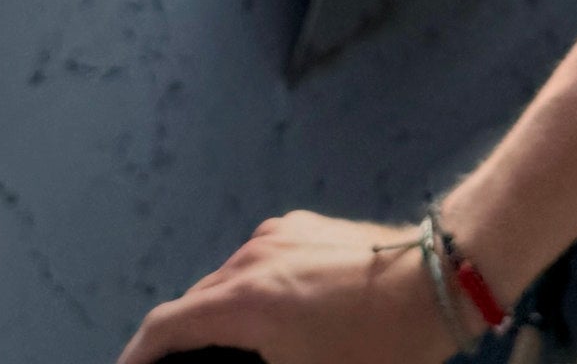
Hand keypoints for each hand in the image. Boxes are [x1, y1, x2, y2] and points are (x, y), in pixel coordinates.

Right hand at [116, 211, 467, 363]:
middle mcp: (253, 256)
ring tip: (224, 352)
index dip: (136, 360)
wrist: (440, 278)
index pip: (162, 329)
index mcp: (243, 300)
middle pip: (194, 305)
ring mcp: (283, 233)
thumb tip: (228, 357)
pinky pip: (261, 261)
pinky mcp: (310, 225)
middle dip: (180, 343)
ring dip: (218, 315)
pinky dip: (250, 290)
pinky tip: (269, 319)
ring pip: (228, 281)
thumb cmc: (379, 346)